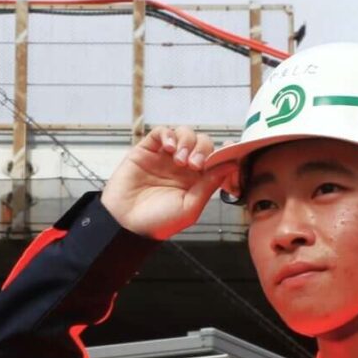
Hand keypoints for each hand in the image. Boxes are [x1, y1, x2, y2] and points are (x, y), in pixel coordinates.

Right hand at [102, 125, 229, 240]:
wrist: (126, 224)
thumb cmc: (158, 222)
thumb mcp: (190, 207)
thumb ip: (209, 185)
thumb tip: (231, 165)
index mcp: (197, 180)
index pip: (216, 158)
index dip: (224, 151)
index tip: (230, 148)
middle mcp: (183, 166)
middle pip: (202, 142)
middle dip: (203, 149)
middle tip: (194, 166)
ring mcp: (165, 157)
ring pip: (185, 133)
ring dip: (187, 142)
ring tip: (180, 161)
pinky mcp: (147, 150)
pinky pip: (162, 132)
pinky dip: (169, 135)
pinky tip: (169, 149)